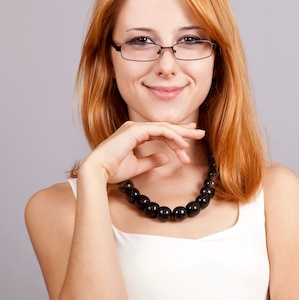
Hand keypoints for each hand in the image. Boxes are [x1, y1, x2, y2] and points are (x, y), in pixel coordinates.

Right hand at [81, 121, 205, 183]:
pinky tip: (183, 145)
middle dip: (184, 130)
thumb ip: (151, 161)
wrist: (98, 172)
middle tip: (200, 132)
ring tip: (196, 140)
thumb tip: (165, 158)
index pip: (160, 131)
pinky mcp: (135, 130)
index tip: (190, 137)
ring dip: (181, 134)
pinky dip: (173, 136)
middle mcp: (135, 127)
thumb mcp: (137, 166)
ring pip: (164, 128)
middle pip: (165, 127)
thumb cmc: (112, 171)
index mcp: (134, 134)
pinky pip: (160, 131)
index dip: (176, 133)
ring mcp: (135, 127)